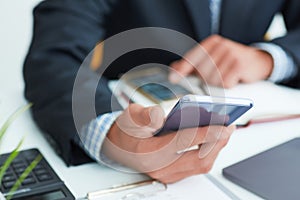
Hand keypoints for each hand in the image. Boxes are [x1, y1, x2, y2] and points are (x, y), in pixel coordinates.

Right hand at [102, 103, 234, 182]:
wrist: (118, 146)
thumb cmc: (126, 130)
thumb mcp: (131, 116)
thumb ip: (145, 115)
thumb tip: (163, 116)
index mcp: (148, 152)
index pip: (182, 142)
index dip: (205, 133)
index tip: (222, 125)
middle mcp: (159, 168)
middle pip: (197, 159)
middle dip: (217, 143)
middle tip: (229, 127)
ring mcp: (167, 174)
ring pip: (200, 165)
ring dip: (216, 149)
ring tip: (225, 132)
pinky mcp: (173, 175)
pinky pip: (196, 167)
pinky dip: (208, 154)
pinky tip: (214, 141)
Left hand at [169, 35, 272, 87]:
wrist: (257, 62)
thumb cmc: (230, 62)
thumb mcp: (210, 60)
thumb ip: (191, 64)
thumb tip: (173, 70)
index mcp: (211, 43)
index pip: (192, 57)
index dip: (182, 69)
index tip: (173, 78)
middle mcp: (220, 45)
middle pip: (202, 72)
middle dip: (206, 80)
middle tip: (215, 77)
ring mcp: (231, 54)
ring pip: (213, 80)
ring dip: (218, 83)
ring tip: (226, 76)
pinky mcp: (239, 65)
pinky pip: (225, 83)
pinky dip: (228, 85)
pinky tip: (234, 78)